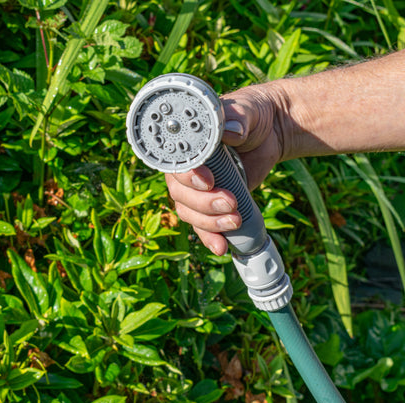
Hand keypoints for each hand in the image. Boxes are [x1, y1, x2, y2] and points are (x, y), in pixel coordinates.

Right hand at [165, 85, 283, 255]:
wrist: (273, 131)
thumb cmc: (254, 114)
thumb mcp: (248, 109)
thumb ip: (239, 117)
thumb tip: (231, 130)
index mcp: (189, 142)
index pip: (175, 163)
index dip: (187, 175)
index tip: (207, 181)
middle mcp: (188, 167)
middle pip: (179, 193)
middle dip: (203, 203)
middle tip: (230, 202)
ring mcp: (198, 188)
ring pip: (188, 212)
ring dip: (209, 222)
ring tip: (235, 221)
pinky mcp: (213, 203)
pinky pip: (203, 225)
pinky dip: (210, 238)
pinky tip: (222, 248)